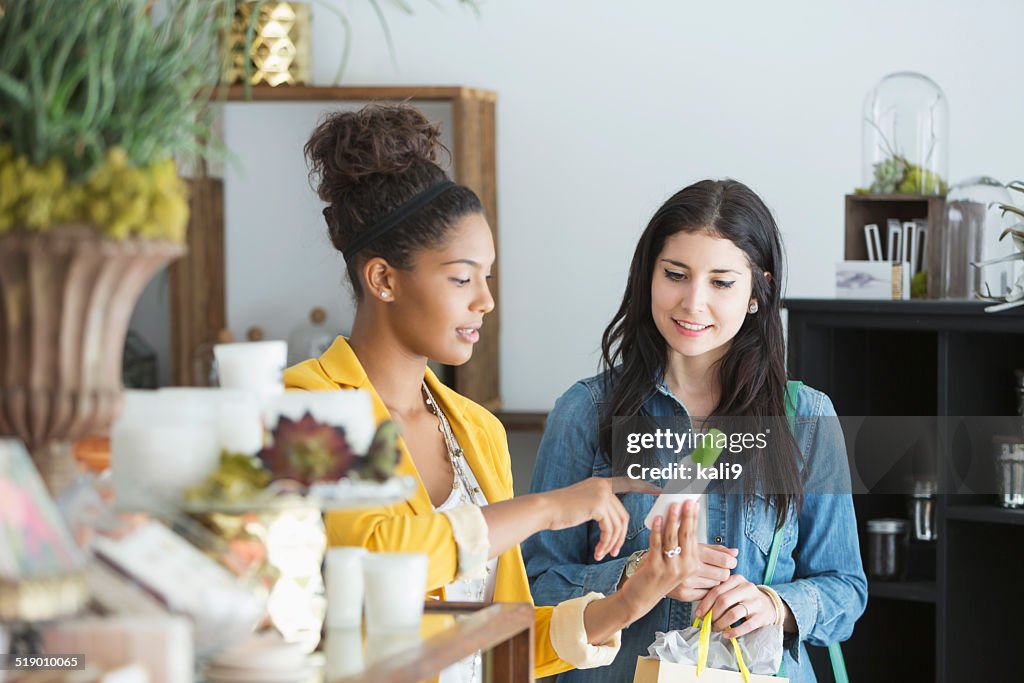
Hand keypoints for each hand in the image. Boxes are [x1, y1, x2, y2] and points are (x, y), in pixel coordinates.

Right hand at [543, 477, 658, 560]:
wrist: (545, 510)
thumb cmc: (560, 510)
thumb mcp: (584, 504)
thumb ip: (599, 506)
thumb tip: (611, 519)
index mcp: (601, 483)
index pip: (628, 484)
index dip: (644, 487)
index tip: (659, 491)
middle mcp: (604, 486)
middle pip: (623, 515)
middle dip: (621, 536)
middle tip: (615, 551)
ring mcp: (602, 494)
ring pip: (617, 525)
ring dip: (611, 543)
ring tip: (604, 554)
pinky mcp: (598, 505)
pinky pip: (609, 530)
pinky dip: (605, 543)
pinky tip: (597, 552)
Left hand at [619, 500, 700, 618]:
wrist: (640, 597)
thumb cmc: (656, 575)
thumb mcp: (672, 561)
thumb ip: (677, 543)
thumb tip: (679, 516)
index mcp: (692, 565)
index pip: (694, 536)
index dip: (694, 518)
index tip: (694, 502)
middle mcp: (685, 567)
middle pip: (686, 536)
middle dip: (687, 516)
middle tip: (687, 500)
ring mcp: (671, 569)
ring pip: (672, 538)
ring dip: (672, 520)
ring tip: (672, 505)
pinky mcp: (655, 568)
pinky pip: (657, 544)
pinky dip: (657, 530)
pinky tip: (657, 519)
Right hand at [665, 544, 738, 601]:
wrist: (652, 567)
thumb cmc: (676, 553)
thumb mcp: (694, 545)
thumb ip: (716, 549)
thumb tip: (735, 552)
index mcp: (693, 551)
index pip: (724, 561)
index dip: (731, 561)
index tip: (729, 561)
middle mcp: (690, 567)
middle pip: (723, 575)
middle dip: (723, 571)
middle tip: (717, 568)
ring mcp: (687, 582)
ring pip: (716, 585)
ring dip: (714, 580)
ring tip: (705, 574)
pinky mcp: (684, 595)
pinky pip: (706, 595)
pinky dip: (706, 590)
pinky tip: (700, 583)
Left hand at [694, 573, 776, 638]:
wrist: (770, 605)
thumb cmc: (745, 598)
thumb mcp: (734, 590)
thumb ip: (719, 595)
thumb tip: (700, 611)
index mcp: (737, 579)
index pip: (716, 591)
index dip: (705, 604)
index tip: (698, 614)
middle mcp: (747, 588)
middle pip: (723, 601)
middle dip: (712, 614)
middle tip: (707, 623)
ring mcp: (755, 602)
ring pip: (733, 613)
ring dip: (721, 624)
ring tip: (715, 629)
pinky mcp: (761, 616)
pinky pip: (745, 626)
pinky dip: (733, 632)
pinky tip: (726, 635)